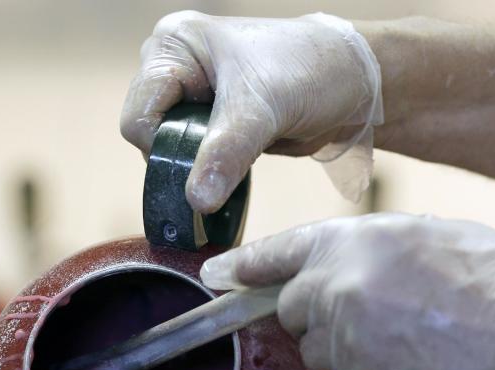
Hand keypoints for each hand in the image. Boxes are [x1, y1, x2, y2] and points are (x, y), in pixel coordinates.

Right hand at [121, 11, 382, 207]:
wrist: (354, 84)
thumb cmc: (312, 71)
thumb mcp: (264, 110)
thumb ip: (226, 153)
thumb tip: (196, 200)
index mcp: (174, 45)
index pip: (140, 114)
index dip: (164, 146)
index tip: (203, 157)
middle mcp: (174, 68)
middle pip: (149, 136)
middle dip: (181, 159)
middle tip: (224, 162)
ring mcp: (190, 97)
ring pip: (169, 153)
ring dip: (197, 170)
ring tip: (235, 164)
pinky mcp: (208, 124)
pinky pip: (192, 162)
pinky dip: (209, 175)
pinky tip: (233, 174)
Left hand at [200, 213, 494, 369]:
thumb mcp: (430, 239)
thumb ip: (370, 251)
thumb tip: (347, 265)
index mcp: (350, 244)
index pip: (276, 254)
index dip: (244, 266)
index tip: (216, 275)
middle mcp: (332, 291)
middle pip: (291, 310)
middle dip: (317, 314)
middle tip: (371, 315)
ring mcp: (340, 345)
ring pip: (317, 352)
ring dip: (347, 349)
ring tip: (407, 342)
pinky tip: (411, 369)